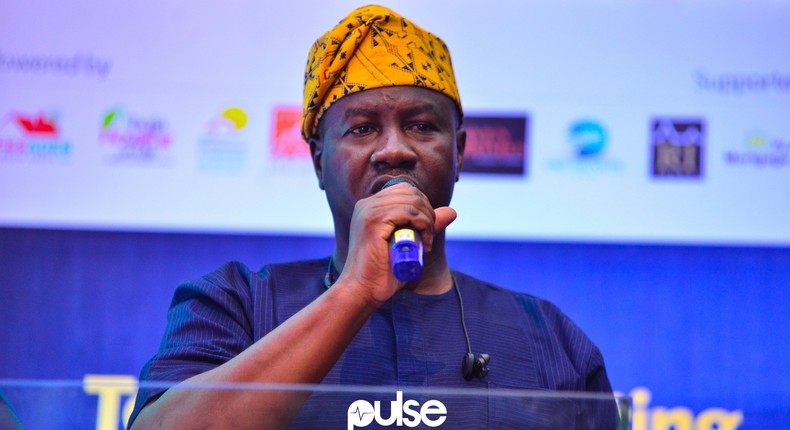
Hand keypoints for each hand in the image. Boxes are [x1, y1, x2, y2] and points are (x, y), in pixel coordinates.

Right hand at [338, 182, 455, 304]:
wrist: (362, 291)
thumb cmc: (382, 272)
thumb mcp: (408, 243)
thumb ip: (425, 225)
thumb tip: (452, 212)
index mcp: (369, 206)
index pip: (404, 189)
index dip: (422, 206)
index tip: (426, 229)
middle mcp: (366, 204)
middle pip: (410, 192)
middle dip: (427, 212)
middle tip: (428, 236)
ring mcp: (368, 211)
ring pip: (412, 201)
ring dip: (427, 221)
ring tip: (426, 242)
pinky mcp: (373, 221)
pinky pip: (408, 212)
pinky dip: (423, 225)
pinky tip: (424, 242)